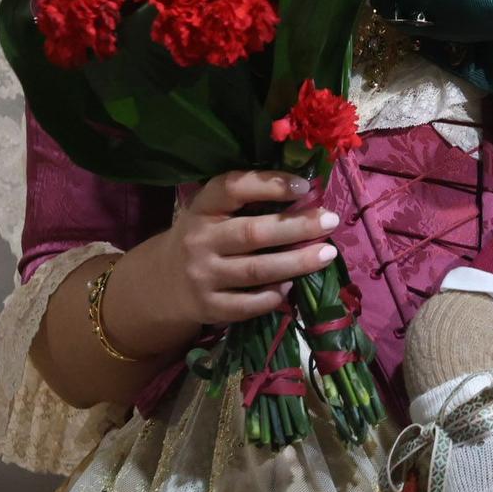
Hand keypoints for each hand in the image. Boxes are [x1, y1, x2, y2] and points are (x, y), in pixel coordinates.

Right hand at [111, 170, 340, 336]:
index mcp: (202, 207)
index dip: (269, 184)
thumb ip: (247, 201)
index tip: (304, 186)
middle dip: (297, 227)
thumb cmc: (203, 236)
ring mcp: (202, 276)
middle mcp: (199, 240)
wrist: (161, 282)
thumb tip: (306, 195)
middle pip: (253, 233)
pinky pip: (249, 304)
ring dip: (297, 263)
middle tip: (330, 221)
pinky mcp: (209, 307)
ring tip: (327, 254)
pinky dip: (274, 295)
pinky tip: (292, 284)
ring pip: (257, 270)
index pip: (234, 188)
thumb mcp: (212, 211)